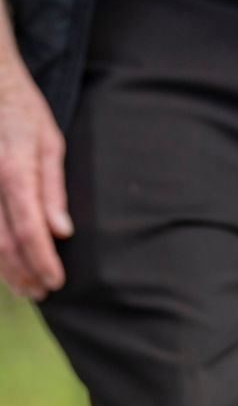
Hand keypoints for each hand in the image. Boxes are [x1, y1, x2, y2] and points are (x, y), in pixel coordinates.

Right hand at [0, 62, 71, 299]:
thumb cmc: (22, 113)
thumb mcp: (50, 144)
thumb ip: (54, 190)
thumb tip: (62, 233)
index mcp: (14, 170)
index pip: (30, 228)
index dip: (42, 261)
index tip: (56, 282)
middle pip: (1, 242)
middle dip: (23, 273)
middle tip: (43, 292)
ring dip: (4, 270)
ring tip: (25, 288)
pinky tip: (4, 266)